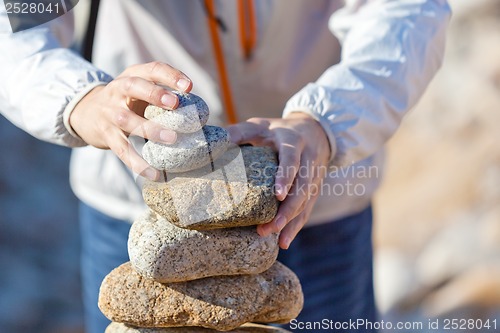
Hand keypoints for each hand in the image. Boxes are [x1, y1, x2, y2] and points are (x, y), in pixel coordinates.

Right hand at [70, 61, 191, 179]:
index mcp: (131, 76)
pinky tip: (155, 174)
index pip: (152, 69)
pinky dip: (138, 163)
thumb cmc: (127, 102)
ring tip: (172, 138)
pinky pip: (122, 150)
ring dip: (150, 129)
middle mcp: (117, 91)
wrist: (87, 113)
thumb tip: (199, 113)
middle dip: (155, 94)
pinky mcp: (106, 135)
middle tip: (175, 104)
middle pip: (134, 86)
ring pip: (127, 120)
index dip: (170, 76)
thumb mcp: (140, 91)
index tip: (189, 87)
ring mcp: (109, 113)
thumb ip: (164, 96)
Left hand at [227, 113, 330, 248]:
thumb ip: (238, 132)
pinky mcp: (315, 189)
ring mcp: (314, 176)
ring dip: (291, 222)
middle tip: (270, 227)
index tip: (278, 196)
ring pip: (307, 202)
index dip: (286, 177)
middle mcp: (308, 160)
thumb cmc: (278, 130)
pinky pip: (307, 210)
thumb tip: (213, 143)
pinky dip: (296, 226)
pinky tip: (284, 242)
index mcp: (293, 142)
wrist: (314, 130)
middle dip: (289, 209)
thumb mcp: (259, 125)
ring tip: (276, 239)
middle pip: (303, 188)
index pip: (292, 160)